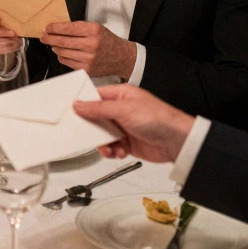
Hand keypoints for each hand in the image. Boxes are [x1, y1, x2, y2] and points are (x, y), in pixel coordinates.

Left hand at [40, 21, 134, 77]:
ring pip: (63, 52)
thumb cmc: (108, 41)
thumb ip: (79, 28)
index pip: (68, 28)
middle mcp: (91, 45)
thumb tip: (58, 28)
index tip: (48, 28)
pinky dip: (62, 56)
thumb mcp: (97, 28)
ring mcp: (88, 58)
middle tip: (44, 36)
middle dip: (50, 38)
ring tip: (53, 44)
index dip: (55, 28)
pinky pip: (67, 62)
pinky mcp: (86, 69)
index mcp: (94, 31)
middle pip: (63, 41)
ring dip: (55, 47)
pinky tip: (62, 53)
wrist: (121, 57)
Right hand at [73, 84, 194, 162]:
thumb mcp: (124, 110)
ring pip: (102, 135)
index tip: (70, 112)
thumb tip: (78, 104)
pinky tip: (120, 152)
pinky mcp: (127, 142)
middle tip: (86, 135)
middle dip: (91, 129)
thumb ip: (99, 108)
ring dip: (103, 144)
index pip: (94, 96)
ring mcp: (123, 127)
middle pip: (95, 118)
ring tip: (109, 148)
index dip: (82, 104)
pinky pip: (111, 147)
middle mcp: (120, 110)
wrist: (177, 142)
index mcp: (120, 95)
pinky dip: (113, 152)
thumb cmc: (159, 118)